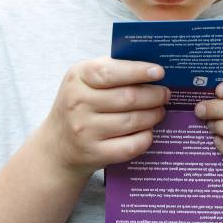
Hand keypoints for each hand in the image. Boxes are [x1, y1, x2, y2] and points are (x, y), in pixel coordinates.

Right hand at [36, 58, 168, 177]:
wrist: (58, 145)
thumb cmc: (79, 105)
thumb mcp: (84, 81)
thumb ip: (112, 70)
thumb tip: (151, 69)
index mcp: (77, 78)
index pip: (110, 72)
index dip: (138, 71)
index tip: (159, 72)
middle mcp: (78, 103)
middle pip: (128, 97)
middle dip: (154, 95)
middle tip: (165, 94)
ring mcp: (85, 130)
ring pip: (133, 121)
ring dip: (153, 115)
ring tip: (159, 111)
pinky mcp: (94, 153)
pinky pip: (131, 145)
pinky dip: (146, 137)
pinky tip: (148, 131)